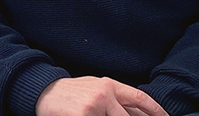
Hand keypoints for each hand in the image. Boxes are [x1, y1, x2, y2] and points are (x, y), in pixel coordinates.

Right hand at [35, 77, 167, 115]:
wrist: (42, 91)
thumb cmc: (69, 93)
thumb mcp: (94, 89)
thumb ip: (115, 100)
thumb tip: (137, 114)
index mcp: (109, 85)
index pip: (140, 99)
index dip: (157, 111)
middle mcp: (104, 93)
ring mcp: (94, 106)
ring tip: (99, 115)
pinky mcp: (83, 115)